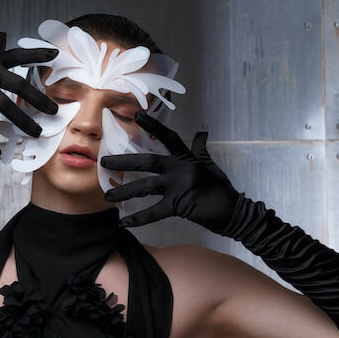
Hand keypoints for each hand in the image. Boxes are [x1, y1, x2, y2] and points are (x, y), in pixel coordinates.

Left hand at [99, 112, 240, 230]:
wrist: (234, 211)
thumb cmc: (221, 189)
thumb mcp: (210, 165)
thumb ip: (200, 149)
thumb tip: (201, 134)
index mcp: (187, 158)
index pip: (169, 138)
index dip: (153, 126)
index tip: (137, 116)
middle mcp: (181, 169)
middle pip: (148, 161)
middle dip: (124, 162)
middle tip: (104, 161)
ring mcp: (180, 186)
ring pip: (145, 187)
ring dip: (124, 191)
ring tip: (108, 196)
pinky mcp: (180, 205)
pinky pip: (154, 212)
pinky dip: (138, 218)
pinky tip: (124, 222)